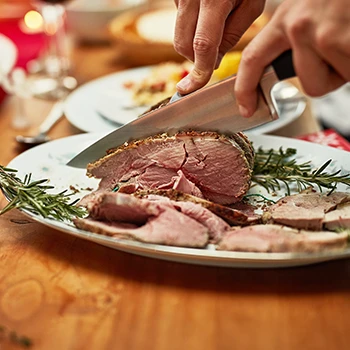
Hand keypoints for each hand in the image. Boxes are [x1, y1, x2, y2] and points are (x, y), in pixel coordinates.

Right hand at [174, 0, 265, 93]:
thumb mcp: (252, 3)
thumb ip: (232, 35)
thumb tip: (214, 60)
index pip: (202, 45)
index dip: (199, 71)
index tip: (191, 88)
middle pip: (182, 44)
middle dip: (195, 58)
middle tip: (213, 55)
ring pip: (178, 34)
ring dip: (193, 42)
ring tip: (213, 24)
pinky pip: (178, 20)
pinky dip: (190, 26)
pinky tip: (205, 12)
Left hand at [235, 0, 349, 117]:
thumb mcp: (310, 8)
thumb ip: (295, 37)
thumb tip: (289, 66)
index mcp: (286, 17)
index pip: (253, 59)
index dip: (245, 89)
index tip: (246, 108)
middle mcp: (300, 25)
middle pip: (307, 83)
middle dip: (327, 75)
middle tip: (340, 46)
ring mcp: (324, 34)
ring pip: (329, 82)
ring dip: (344, 68)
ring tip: (349, 38)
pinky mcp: (344, 40)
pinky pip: (349, 74)